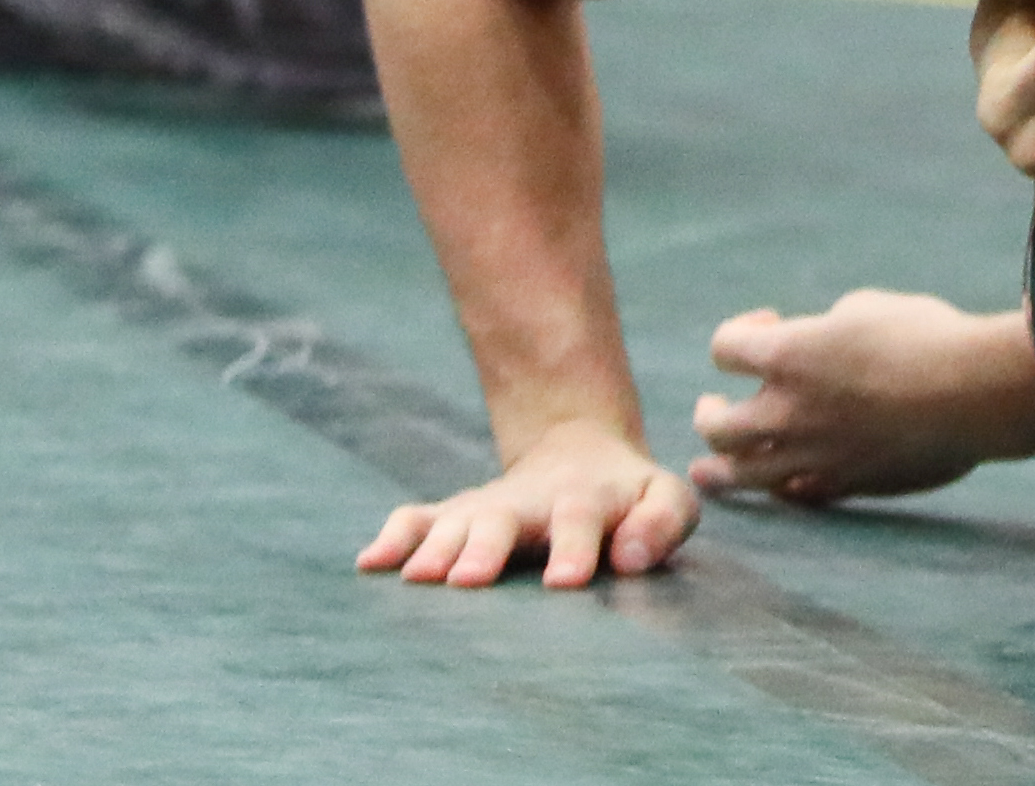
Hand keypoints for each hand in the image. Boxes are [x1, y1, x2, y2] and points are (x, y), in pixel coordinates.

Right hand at [358, 423, 696, 590]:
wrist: (580, 453)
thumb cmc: (629, 498)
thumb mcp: (664, 498)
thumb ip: (661, 524)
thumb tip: (632, 558)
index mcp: (587, 500)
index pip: (582, 519)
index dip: (576, 547)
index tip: (566, 581)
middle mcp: (530, 503)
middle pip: (503, 521)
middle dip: (485, 549)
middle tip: (469, 581)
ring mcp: (486, 508)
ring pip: (455, 524)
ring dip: (437, 549)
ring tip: (419, 578)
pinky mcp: (452, 517)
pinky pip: (417, 520)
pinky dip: (394, 538)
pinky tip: (370, 562)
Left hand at [692, 293, 1034, 506]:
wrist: (969, 394)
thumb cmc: (923, 336)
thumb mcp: (867, 308)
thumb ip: (824, 331)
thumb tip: (817, 348)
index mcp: (788, 355)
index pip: (725, 348)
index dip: (738, 333)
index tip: (768, 325)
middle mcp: (785, 411)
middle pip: (716, 424)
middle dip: (710, 412)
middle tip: (714, 407)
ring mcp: (809, 456)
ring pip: (739, 474)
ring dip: (718, 468)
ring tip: (708, 468)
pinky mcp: (840, 485)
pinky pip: (790, 494)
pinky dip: (777, 486)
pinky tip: (778, 481)